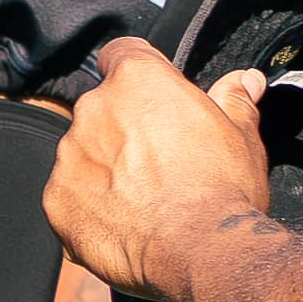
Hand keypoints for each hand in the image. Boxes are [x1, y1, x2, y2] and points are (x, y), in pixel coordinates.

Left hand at [52, 42, 270, 301]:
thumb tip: (245, 80)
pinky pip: (70, 195)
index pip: (123, 53)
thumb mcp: (241, 137)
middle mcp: (93, 110)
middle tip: (163, 160)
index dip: (139, 70)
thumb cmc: (222, 188)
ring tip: (147, 199)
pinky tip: (126, 224)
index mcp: (137, 82)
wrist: (198, 248)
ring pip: (84, 152)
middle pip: (103, 108)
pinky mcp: (56, 198)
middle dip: (125, 128)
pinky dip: (91, 206)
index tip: (155, 94)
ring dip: (105, 167)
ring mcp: (69, 155)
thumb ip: (234, 101)